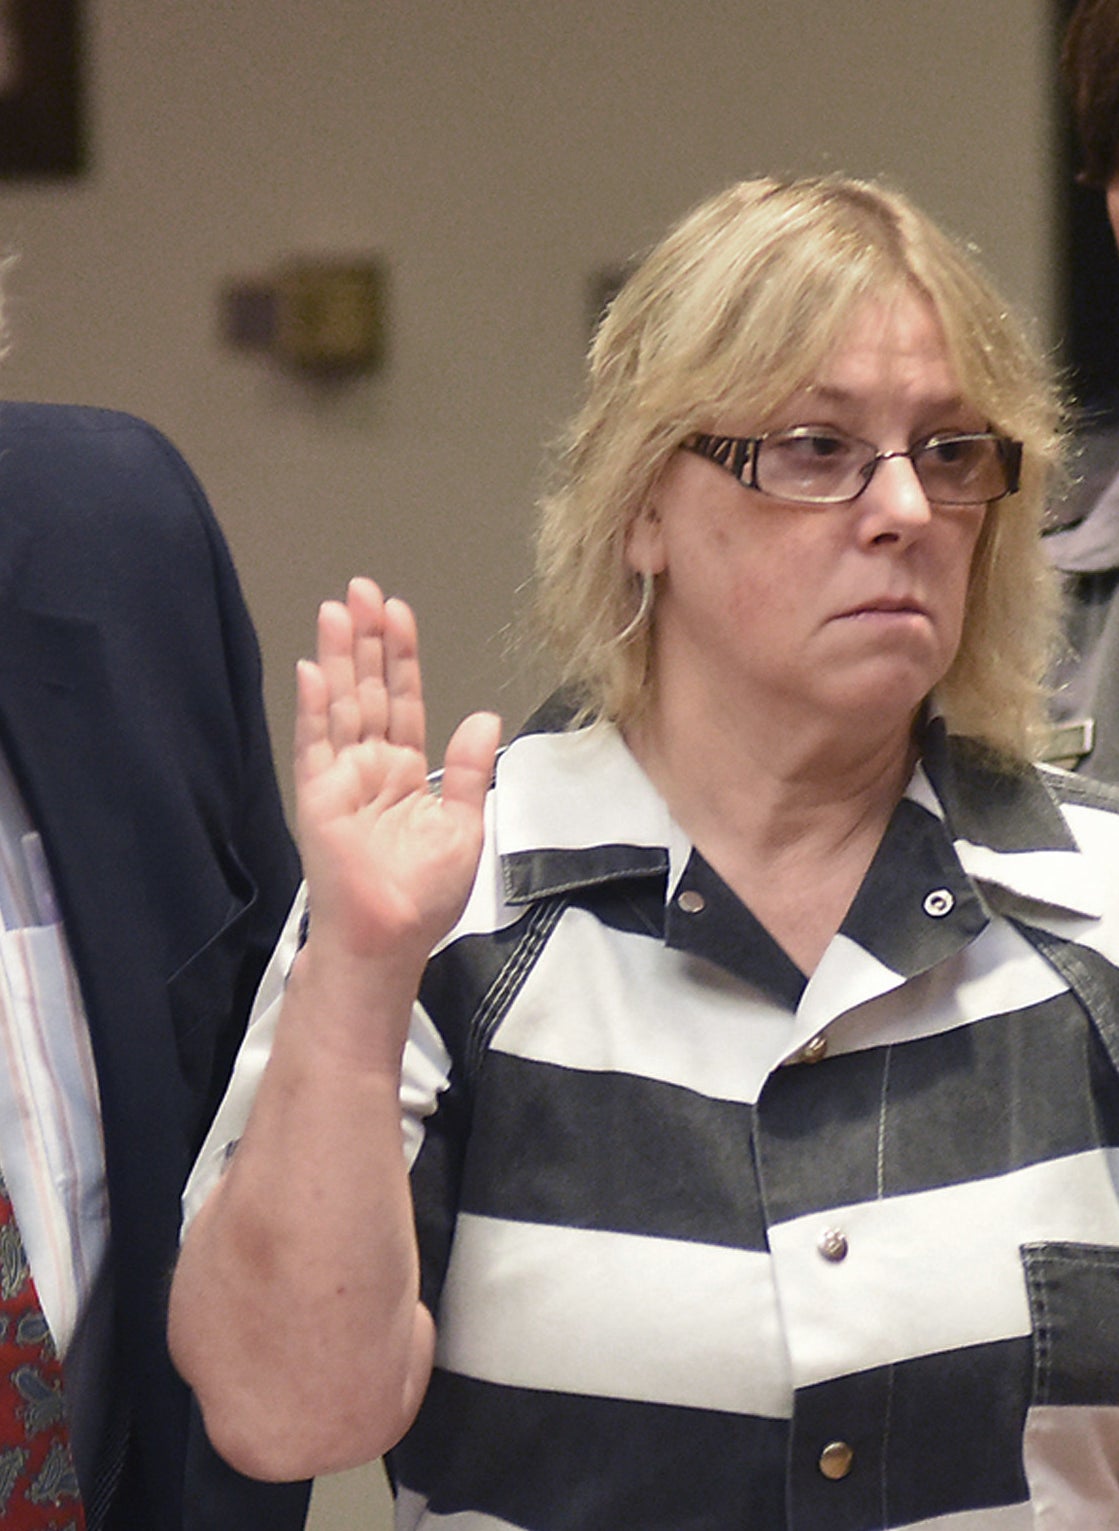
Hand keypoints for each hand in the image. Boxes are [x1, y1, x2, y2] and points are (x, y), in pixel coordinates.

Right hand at [294, 577, 500, 996]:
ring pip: (342, 705)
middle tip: (363, 589)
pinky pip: (316, 744)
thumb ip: (470, 770)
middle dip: (367, 640)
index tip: (399, 612)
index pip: (404, 701)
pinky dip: (315, 707)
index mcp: (407, 773)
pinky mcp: (317, 797)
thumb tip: (485, 716)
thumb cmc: (425, 897)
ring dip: (340, 658)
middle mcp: (371, 767)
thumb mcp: (464, 827)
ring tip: (337, 610)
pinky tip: (314, 668)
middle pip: (369, 691)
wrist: (390, 940)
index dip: (402, 656)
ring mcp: (341, 779)